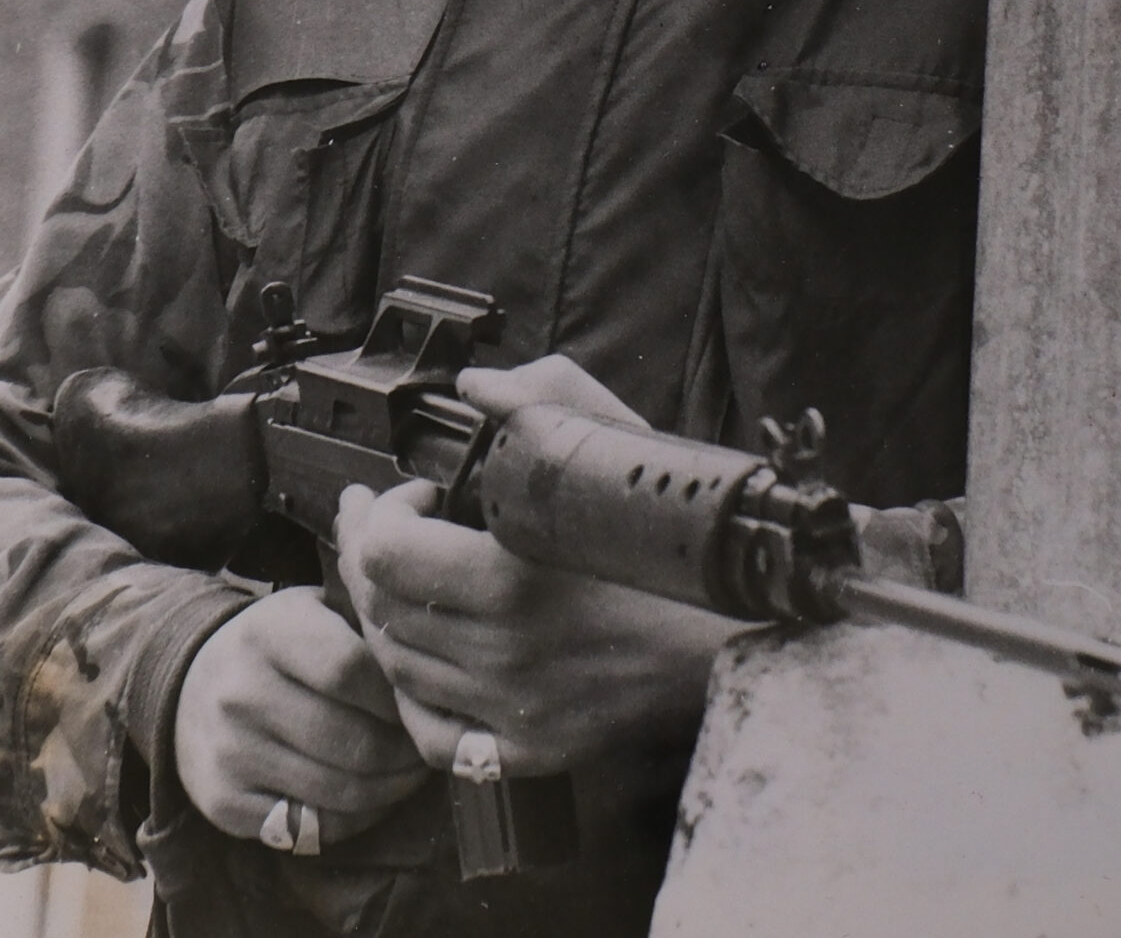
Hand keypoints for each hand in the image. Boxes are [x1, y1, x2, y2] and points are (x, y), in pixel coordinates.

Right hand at [174, 585, 428, 845]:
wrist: (190, 683)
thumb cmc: (278, 644)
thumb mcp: (314, 610)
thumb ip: (364, 631)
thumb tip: (429, 674)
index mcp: (269, 633)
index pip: (350, 670)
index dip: (396, 697)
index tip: (420, 705)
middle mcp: (241, 693)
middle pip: (351, 741)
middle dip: (404, 754)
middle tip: (427, 752)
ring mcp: (229, 752)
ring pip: (337, 791)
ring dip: (389, 790)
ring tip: (409, 775)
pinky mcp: (223, 802)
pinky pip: (309, 828)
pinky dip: (353, 821)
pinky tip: (370, 799)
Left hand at [336, 356, 746, 775]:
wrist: (728, 631)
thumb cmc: (668, 539)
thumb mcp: (612, 445)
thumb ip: (538, 398)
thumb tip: (475, 387)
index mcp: (515, 577)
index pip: (387, 555)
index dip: (386, 515)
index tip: (418, 497)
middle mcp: (505, 652)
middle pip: (384, 608)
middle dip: (377, 558)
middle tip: (394, 529)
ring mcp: (514, 709)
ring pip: (398, 666)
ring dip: (393, 616)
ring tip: (416, 582)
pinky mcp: (528, 749)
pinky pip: (431, 731)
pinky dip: (415, 692)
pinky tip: (431, 655)